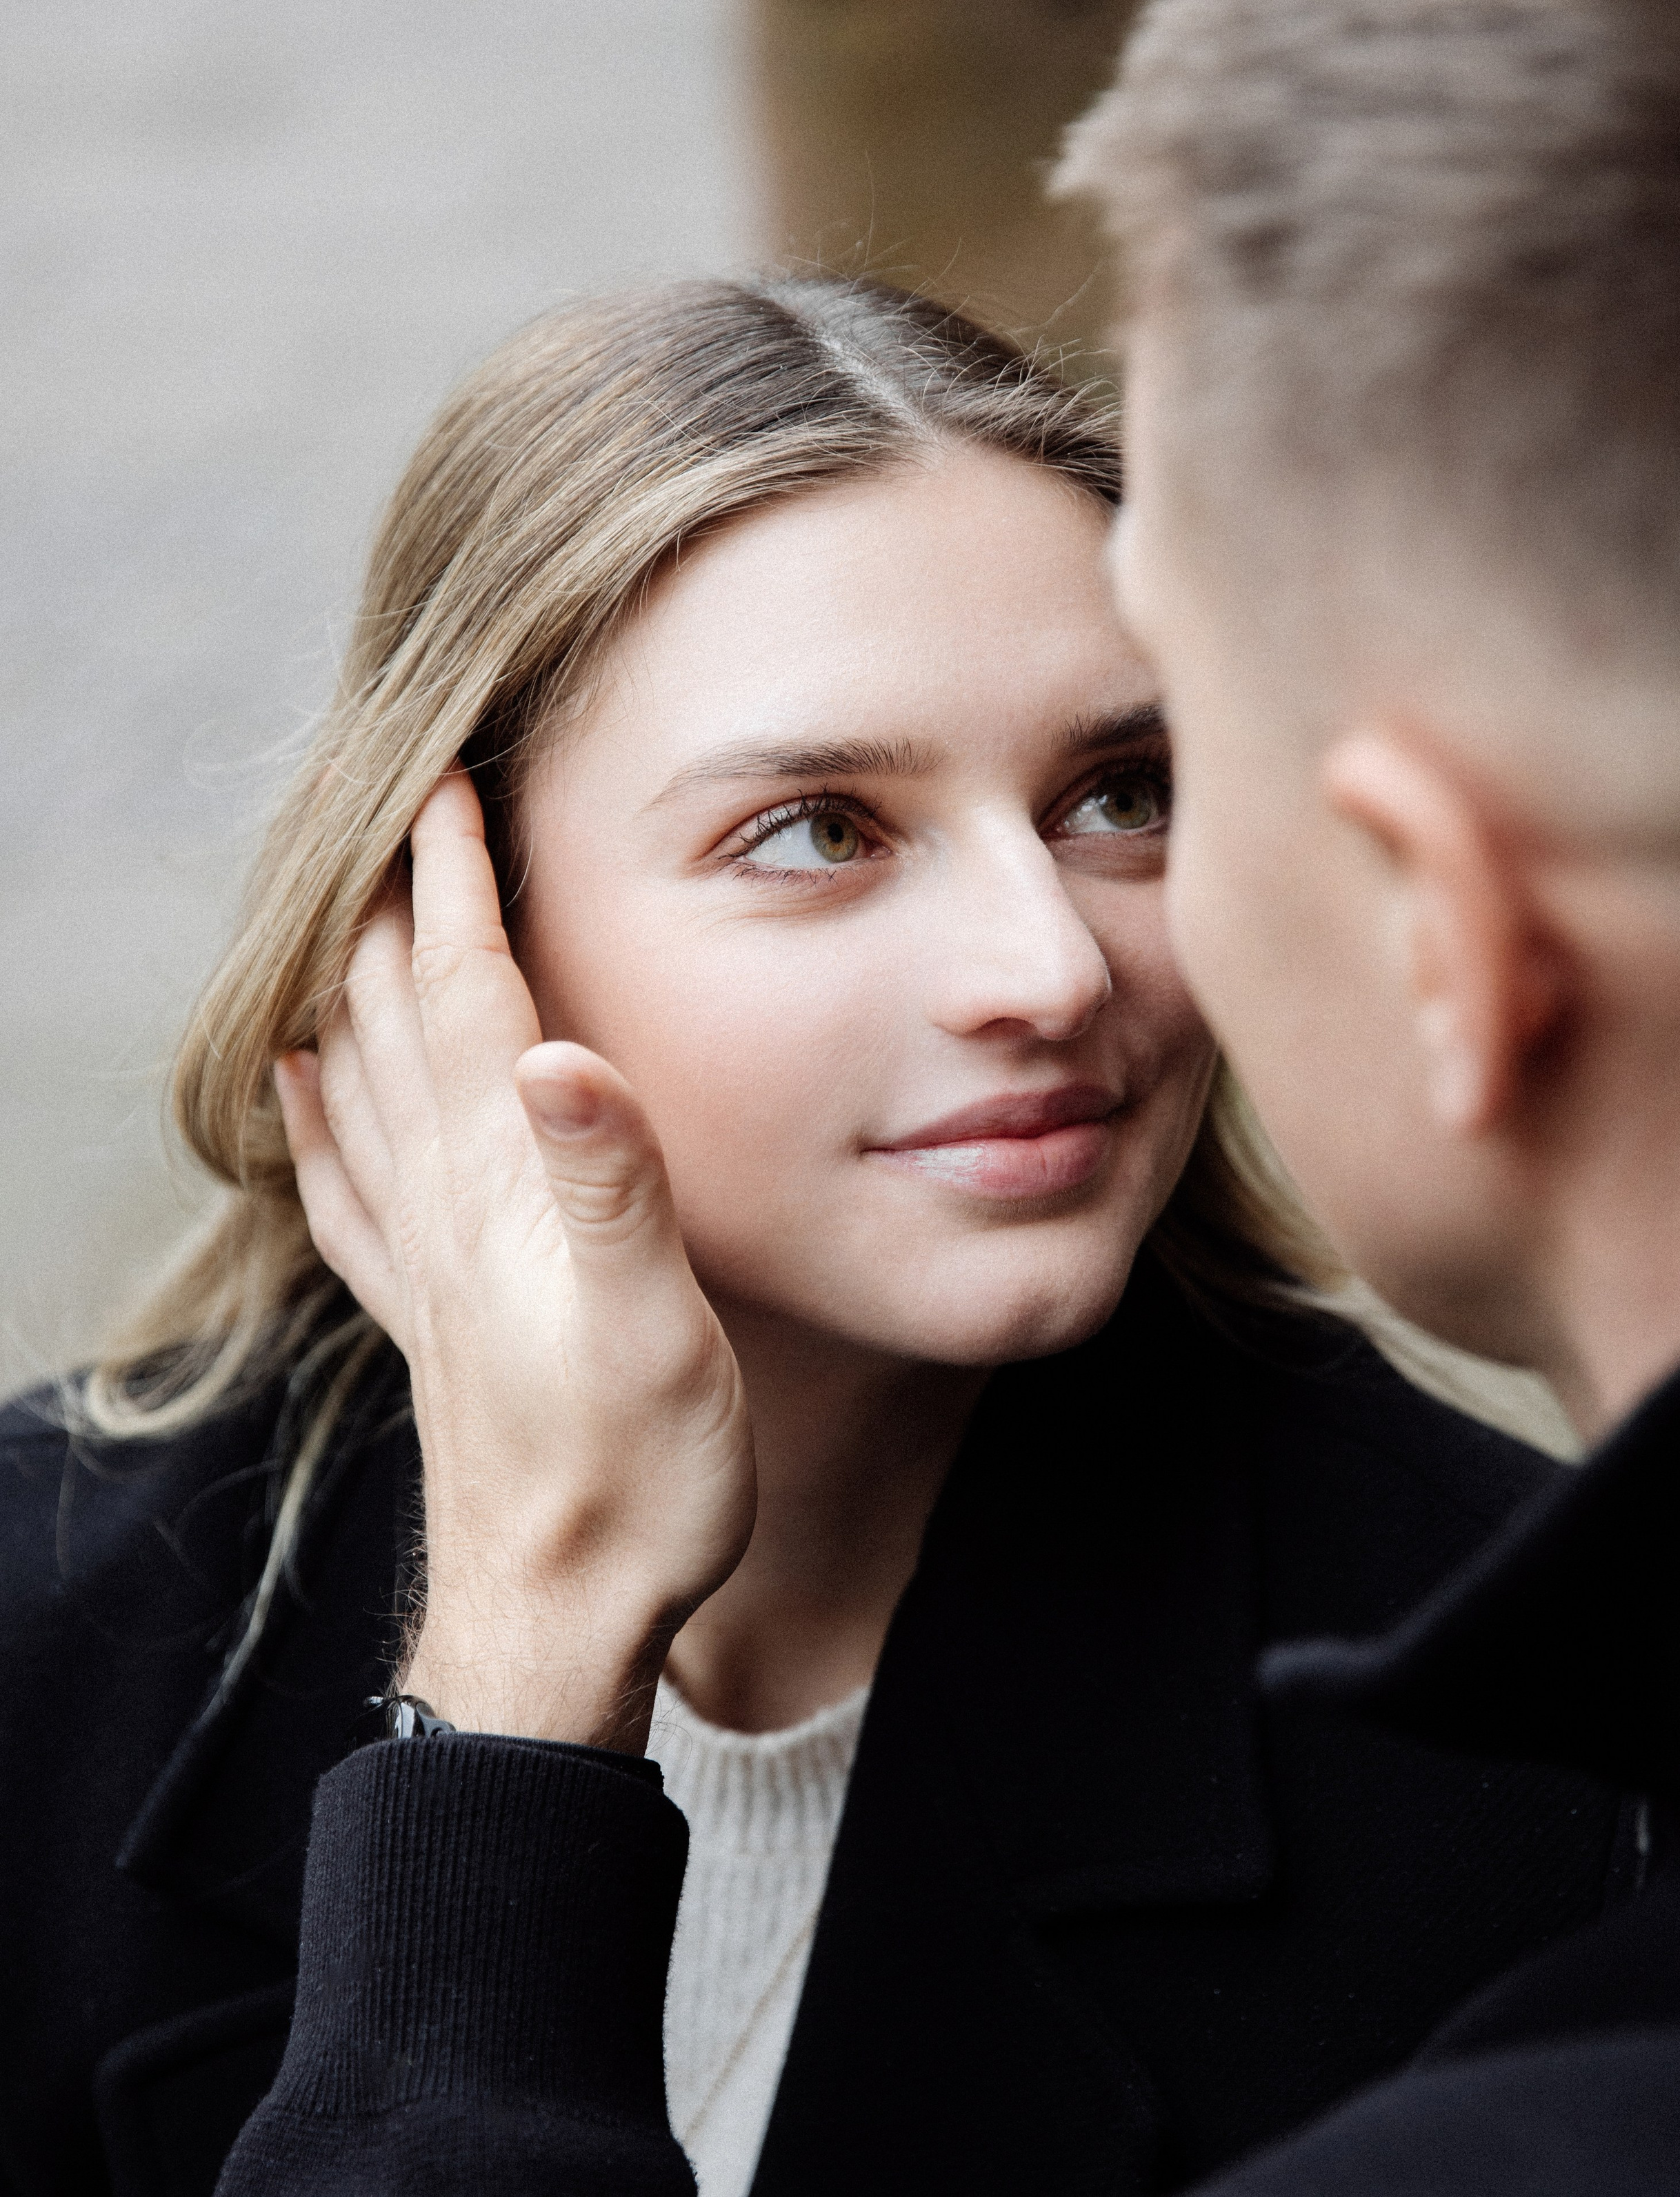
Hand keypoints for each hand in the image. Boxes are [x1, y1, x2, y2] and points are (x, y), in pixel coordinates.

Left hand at [273, 772, 753, 1748]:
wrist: (560, 1622)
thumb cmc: (634, 1482)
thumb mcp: (657, 1332)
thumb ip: (613, 1187)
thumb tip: (564, 1051)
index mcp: (505, 1191)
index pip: (464, 1001)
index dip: (452, 888)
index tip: (443, 784)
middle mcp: (447, 1211)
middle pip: (391, 1023)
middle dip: (385, 904)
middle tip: (379, 803)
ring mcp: (425, 1267)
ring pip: (360, 1090)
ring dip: (345, 989)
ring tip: (333, 909)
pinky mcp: (429, 1318)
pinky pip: (347, 1190)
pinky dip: (315, 1120)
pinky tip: (296, 1089)